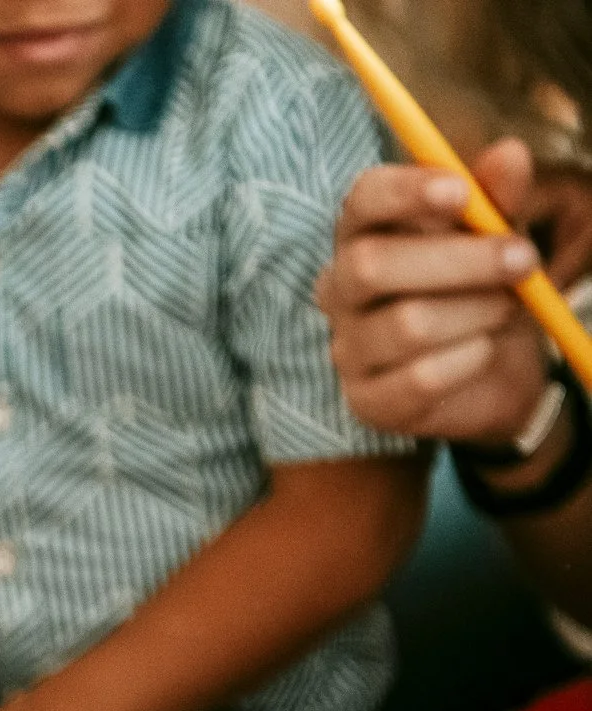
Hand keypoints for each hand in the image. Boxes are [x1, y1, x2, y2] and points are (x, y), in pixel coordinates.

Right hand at [316, 144, 591, 444]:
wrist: (493, 373)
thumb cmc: (483, 290)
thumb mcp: (498, 236)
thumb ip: (499, 199)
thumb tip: (509, 154)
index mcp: (365, 235)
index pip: (360, 201)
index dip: (404, 193)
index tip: (461, 192)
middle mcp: (340, 290)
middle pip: (370, 266)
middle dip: (460, 261)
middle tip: (524, 259)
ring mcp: (346, 348)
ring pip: (405, 325)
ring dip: (477, 313)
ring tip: (508, 310)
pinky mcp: (365, 401)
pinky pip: (418, 379)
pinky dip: (468, 360)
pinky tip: (483, 352)